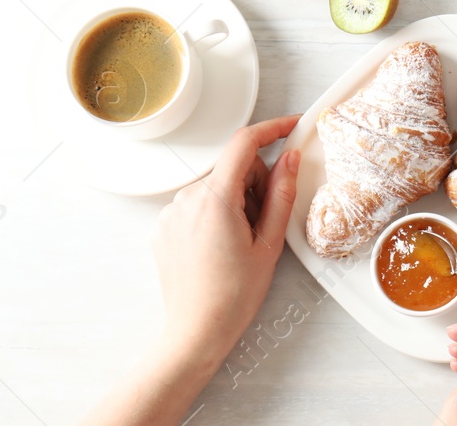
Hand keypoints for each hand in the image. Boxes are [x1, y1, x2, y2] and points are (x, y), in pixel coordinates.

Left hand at [152, 115, 301, 367]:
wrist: (196, 330)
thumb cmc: (235, 294)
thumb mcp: (270, 242)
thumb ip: (282, 193)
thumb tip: (290, 157)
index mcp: (216, 198)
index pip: (244, 142)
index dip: (272, 128)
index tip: (292, 125)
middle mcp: (188, 198)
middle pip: (233, 168)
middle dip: (256, 183)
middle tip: (265, 222)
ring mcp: (172, 212)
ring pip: (216, 186)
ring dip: (235, 200)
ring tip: (241, 240)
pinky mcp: (164, 226)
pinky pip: (198, 204)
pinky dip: (215, 214)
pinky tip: (220, 246)